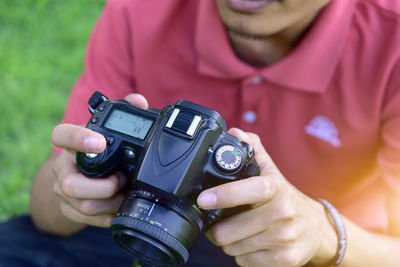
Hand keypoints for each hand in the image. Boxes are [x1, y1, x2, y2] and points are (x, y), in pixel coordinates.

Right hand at [51, 94, 148, 227]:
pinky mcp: (70, 210)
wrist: (78, 178)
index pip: (61, 136)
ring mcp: (64, 191)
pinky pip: (90, 220)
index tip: (101, 143)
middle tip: (122, 179)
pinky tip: (121, 206)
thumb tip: (139, 102)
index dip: (78, 139)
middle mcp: (63, 168)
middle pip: (71, 184)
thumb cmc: (98, 151)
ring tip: (126, 194)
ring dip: (111, 202)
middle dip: (103, 186)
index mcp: (71, 144)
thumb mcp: (108, 131)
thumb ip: (125, 112)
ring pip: (83, 205)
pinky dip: (110, 215)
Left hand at [197, 128, 337, 266]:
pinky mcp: (284, 259)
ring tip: (239, 231)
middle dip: (217, 228)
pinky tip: (251, 243)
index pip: (250, 190)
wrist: (317, 229)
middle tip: (220, 221)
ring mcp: (284, 239)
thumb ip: (252, 150)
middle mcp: (282, 213)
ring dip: (229, 241)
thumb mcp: (271, 172)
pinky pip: (244, 261)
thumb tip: (234, 133)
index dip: (224, 195)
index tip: (203, 200)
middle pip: (228, 230)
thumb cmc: (286, 198)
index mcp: (275, 188)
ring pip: (233, 248)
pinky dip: (242, 254)